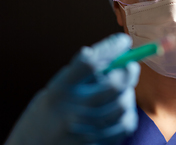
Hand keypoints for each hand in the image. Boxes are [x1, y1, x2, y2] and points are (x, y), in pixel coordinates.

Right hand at [5, 33, 139, 144]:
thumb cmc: (45, 115)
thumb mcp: (54, 89)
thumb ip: (80, 74)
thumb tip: (114, 53)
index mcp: (59, 91)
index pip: (90, 62)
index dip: (111, 48)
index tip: (123, 41)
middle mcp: (72, 110)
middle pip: (114, 84)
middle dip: (129, 71)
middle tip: (130, 66)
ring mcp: (85, 131)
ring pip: (123, 104)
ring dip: (128, 92)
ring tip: (122, 90)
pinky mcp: (95, 144)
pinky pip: (125, 125)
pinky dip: (127, 113)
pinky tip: (119, 110)